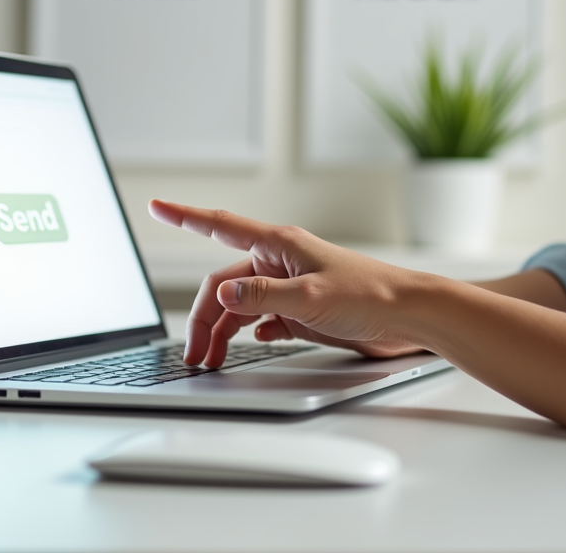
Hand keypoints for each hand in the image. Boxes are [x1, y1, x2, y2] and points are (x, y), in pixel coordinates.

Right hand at [148, 199, 426, 366]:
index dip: (184, 216)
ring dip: (223, 332)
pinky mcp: (302, 309)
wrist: (409, 317)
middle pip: (223, 284)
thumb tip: (221, 295)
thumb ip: (262, 296)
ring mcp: (289, 286)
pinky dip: (252, 332)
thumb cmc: (369, 295)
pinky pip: (263, 318)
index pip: (220, 227)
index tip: (156, 205)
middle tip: (194, 354)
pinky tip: (253, 344)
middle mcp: (279, 262)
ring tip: (212, 361)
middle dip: (203, 317)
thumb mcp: (310, 297)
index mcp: (278, 245)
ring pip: (240, 306)